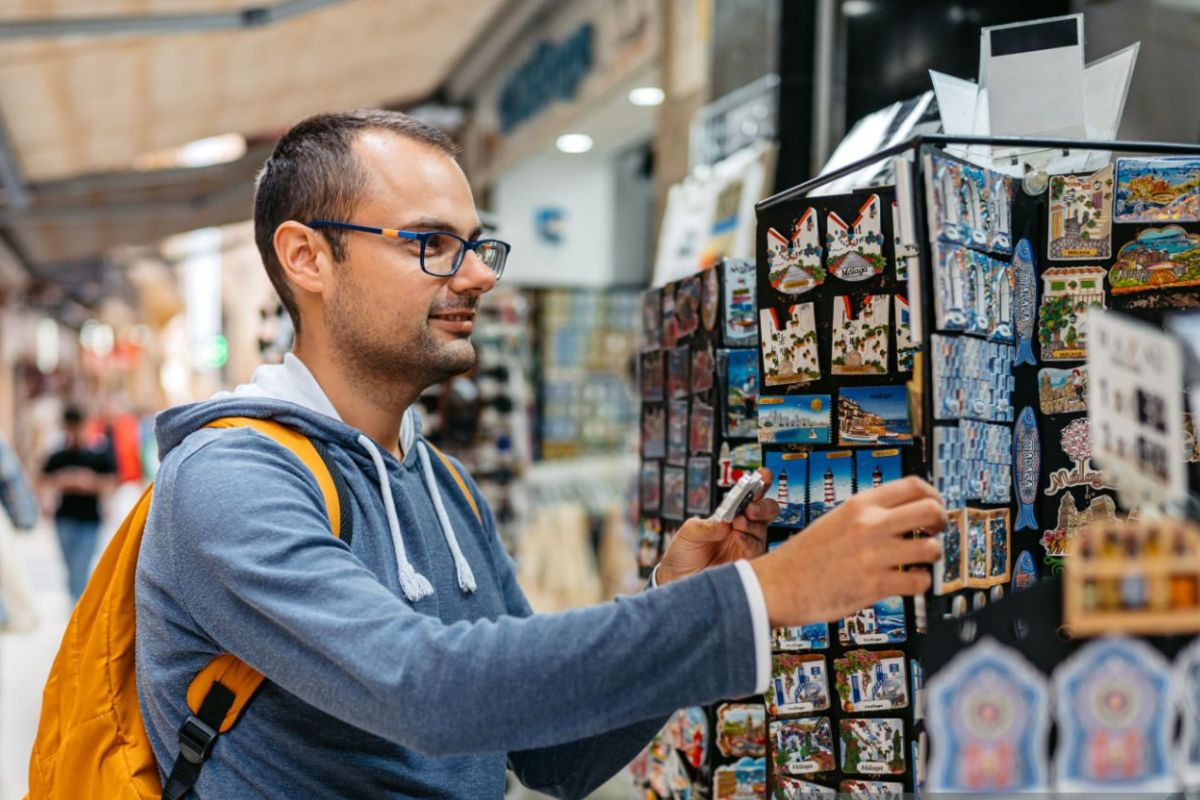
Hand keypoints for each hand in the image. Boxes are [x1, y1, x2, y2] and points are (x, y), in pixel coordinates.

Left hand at [656, 468, 779, 585]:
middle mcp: (742, 528)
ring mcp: (746, 545)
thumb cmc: (683, 554)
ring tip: (738, 524)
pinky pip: (756, 550)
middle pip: (766, 512)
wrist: (678, 581)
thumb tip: (725, 523)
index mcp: (729, 515)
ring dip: (753, 523)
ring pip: (762, 530)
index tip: (763, 474)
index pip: (749, 496)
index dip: (759, 483)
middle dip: (763, 506)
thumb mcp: (689, 533)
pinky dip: (748, 541)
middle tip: (750, 507)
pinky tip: (738, 538)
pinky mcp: (747, 564)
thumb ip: (706, 526)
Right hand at [751, 476, 945, 626]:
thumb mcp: (835, 519)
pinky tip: (908, 581)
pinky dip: (920, 584)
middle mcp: (869, 524)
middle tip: (936, 532)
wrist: (778, 584)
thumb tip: (902, 514)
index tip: (935, 506)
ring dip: (932, 557)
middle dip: (942, 522)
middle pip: (931, 510)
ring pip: (931, 549)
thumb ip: (867, 514)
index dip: (934, 495)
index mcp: (859, 504)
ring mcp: (873, 554)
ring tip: (920, 561)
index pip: (913, 485)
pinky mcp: (874, 584)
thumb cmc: (804, 556)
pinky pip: (919, 581)